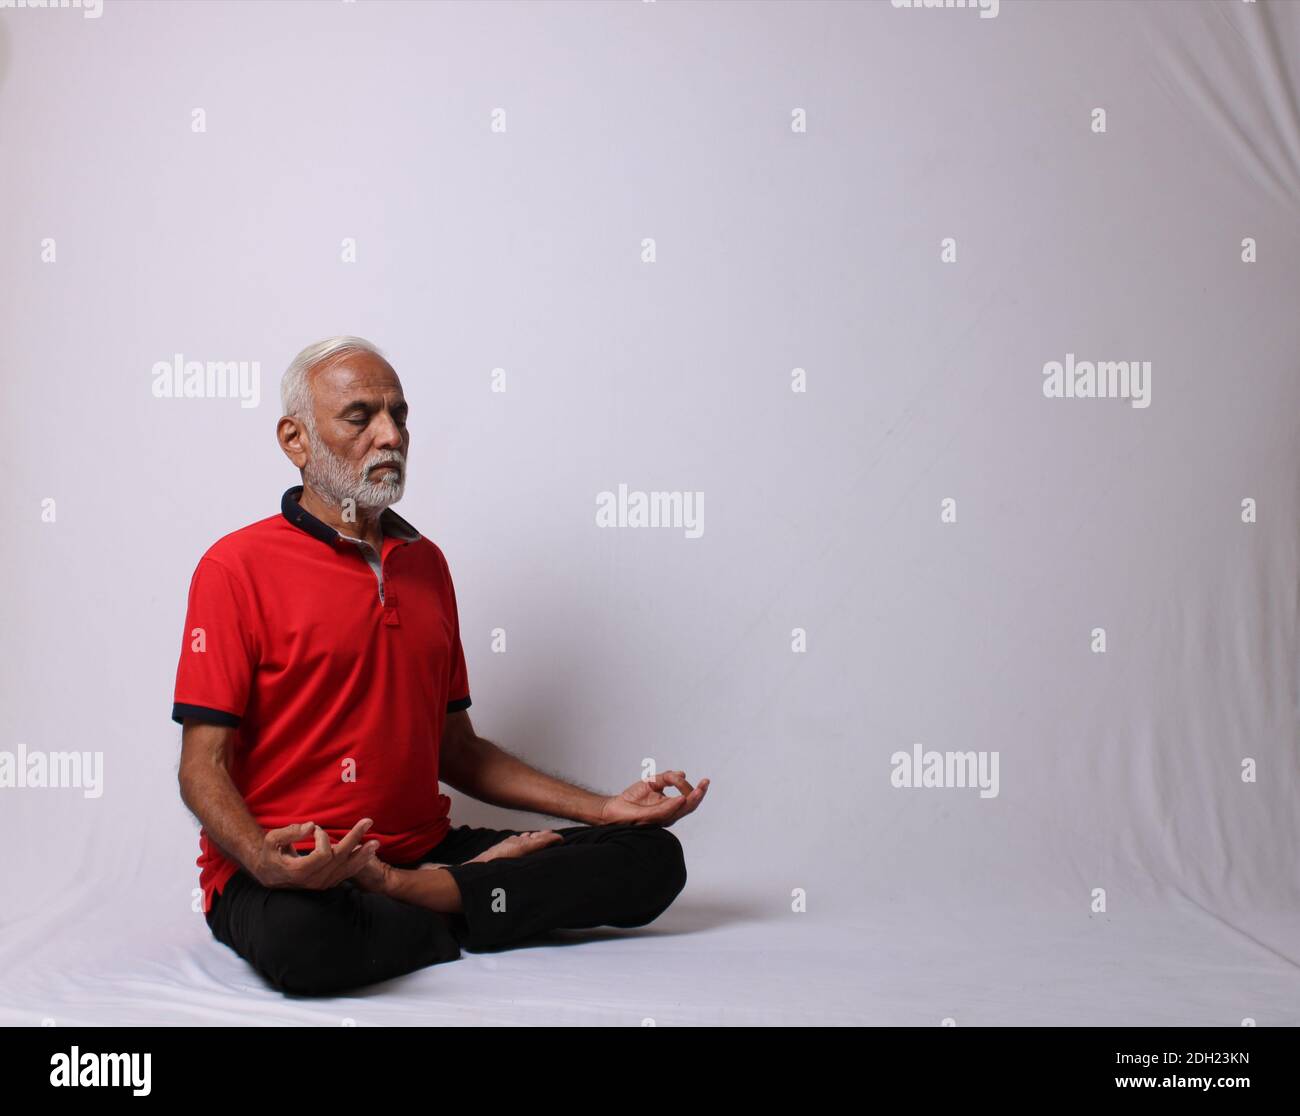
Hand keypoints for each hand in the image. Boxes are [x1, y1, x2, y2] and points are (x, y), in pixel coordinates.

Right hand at [252, 818, 379, 889]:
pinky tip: (369, 853)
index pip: (323, 854)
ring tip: (376, 843)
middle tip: (368, 821)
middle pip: (340, 859)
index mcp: (300, 871)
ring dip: (363, 854)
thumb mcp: (272, 840)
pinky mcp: (328, 882)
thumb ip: (290, 832)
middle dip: (355, 838)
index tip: (315, 829)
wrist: (269, 873)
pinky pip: (347, 874)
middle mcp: (314, 880)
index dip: (322, 838)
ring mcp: (322, 883)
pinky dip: (359, 863)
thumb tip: (311, 826)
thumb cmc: (271, 853)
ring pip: (347, 869)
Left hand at [598, 771, 708, 827]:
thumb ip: (667, 778)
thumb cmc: (632, 799)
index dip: (698, 791)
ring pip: (680, 810)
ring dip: (691, 800)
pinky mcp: (650, 818)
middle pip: (689, 807)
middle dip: (699, 795)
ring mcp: (660, 817)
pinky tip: (681, 798)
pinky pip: (664, 812)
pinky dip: (674, 805)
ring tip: (699, 790)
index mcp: (670, 806)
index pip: (689, 799)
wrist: (613, 808)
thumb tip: (682, 774)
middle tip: (705, 784)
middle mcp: (668, 814)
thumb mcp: (652, 782)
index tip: (705, 781)